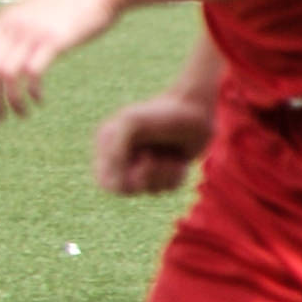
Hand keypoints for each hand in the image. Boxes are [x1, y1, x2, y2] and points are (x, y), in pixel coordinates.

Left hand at [0, 0, 125, 119]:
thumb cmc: (70, 3)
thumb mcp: (35, 13)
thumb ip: (18, 30)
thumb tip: (7, 54)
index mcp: (5, 19)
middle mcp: (13, 25)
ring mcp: (33, 32)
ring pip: (6, 74)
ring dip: (11, 100)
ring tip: (22, 113)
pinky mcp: (54, 40)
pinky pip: (32, 71)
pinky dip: (32, 91)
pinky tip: (40, 99)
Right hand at [94, 91, 214, 195]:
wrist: (195, 111)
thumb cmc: (164, 115)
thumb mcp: (132, 126)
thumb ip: (115, 151)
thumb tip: (120, 180)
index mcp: (109, 144)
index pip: (105, 181)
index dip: (121, 181)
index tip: (137, 167)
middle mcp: (124, 156)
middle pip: (126, 190)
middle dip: (144, 179)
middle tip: (156, 162)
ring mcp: (144, 164)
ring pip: (149, 190)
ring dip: (163, 176)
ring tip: (171, 157)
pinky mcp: (165, 170)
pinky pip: (166, 189)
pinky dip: (175, 178)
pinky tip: (179, 161)